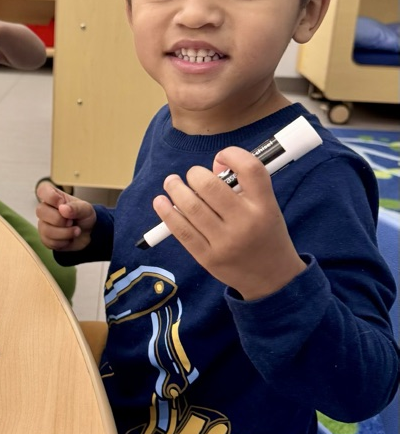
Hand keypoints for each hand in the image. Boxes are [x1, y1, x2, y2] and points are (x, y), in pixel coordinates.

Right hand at [36, 181, 95, 251]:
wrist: (88, 234)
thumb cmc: (84, 217)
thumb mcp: (86, 209)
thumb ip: (76, 207)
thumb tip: (63, 208)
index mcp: (55, 197)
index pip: (42, 190)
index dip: (51, 197)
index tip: (62, 203)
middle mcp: (46, 209)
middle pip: (40, 211)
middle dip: (60, 219)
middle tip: (72, 221)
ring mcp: (43, 224)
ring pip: (46, 229)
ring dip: (65, 233)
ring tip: (76, 231)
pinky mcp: (45, 238)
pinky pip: (49, 241)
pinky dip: (63, 242)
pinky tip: (69, 239)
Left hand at [152, 146, 305, 299]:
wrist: (272, 279)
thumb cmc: (265, 234)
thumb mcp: (266, 207)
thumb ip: (244, 184)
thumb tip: (213, 163)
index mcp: (265, 206)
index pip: (251, 169)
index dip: (232, 154)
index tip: (221, 156)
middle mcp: (246, 223)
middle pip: (210, 186)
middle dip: (195, 174)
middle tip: (192, 176)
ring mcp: (225, 242)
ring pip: (192, 207)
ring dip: (176, 189)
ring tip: (171, 182)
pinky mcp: (208, 258)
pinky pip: (182, 231)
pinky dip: (167, 213)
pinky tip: (161, 202)